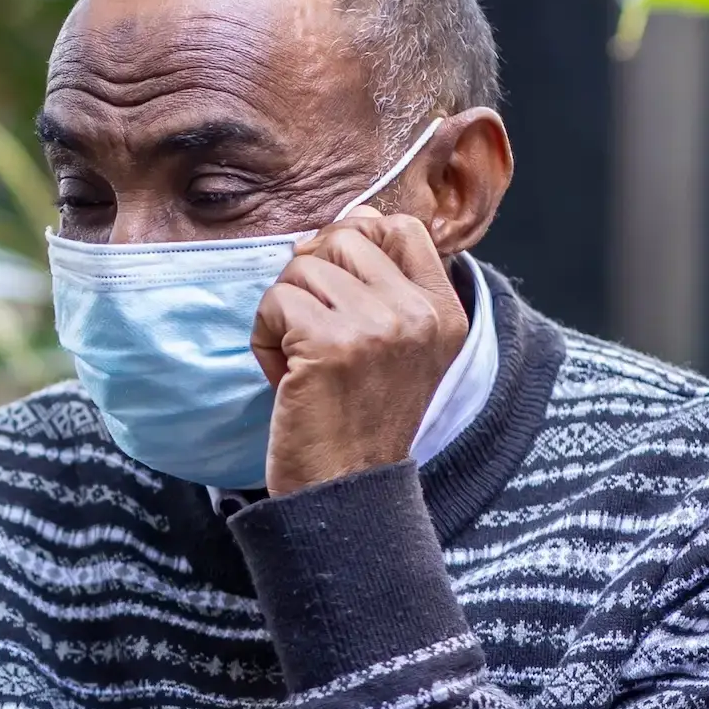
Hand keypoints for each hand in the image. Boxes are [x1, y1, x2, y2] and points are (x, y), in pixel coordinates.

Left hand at [249, 206, 465, 493]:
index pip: (400, 227)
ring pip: (302, 266)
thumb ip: (384, 284)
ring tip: (301, 362)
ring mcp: (379, 326)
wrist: (346, 491)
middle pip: (343, 237)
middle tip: (314, 336)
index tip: (337, 293)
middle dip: (311, 280)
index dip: (354, 242)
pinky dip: (264, 337)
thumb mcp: (396, 348)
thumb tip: (355, 217)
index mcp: (444, 312)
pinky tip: (284, 376)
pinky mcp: (331, 343)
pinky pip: (275, 301)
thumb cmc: (357, 418)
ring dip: (284, 312)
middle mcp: (419, 314)